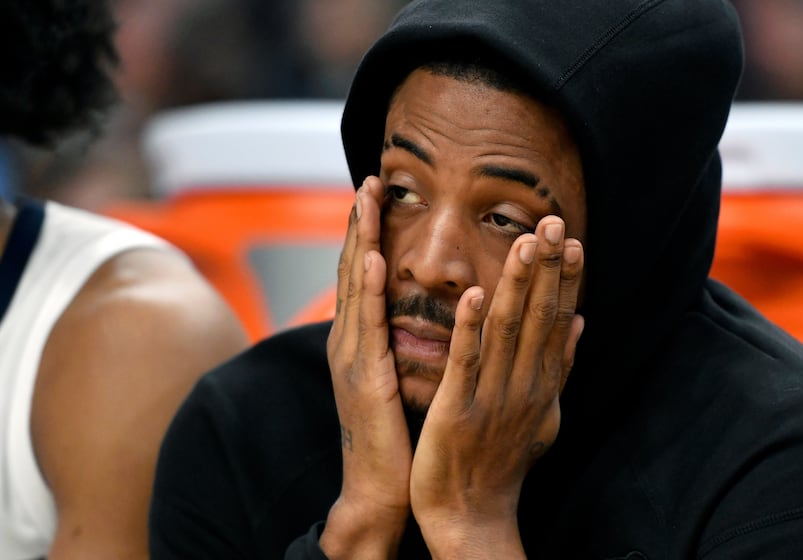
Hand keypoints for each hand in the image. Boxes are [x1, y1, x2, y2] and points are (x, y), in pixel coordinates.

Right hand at [321, 176, 410, 556]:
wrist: (380, 489)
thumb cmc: (394, 437)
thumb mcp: (394, 379)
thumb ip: (397, 345)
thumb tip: (412, 317)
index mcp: (359, 342)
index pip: (361, 276)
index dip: (366, 234)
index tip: (377, 196)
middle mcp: (349, 342)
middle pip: (350, 269)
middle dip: (358, 224)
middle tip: (369, 180)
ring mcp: (352, 358)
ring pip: (353, 287)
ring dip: (358, 240)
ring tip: (365, 199)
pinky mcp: (364, 378)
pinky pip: (366, 325)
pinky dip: (365, 289)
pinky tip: (369, 258)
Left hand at [410, 215, 584, 556]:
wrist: (473, 517)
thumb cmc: (502, 461)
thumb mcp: (543, 413)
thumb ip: (559, 365)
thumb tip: (582, 322)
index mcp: (542, 384)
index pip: (559, 320)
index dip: (566, 279)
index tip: (572, 240)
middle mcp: (525, 386)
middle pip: (539, 317)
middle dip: (548, 268)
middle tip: (554, 222)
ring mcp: (493, 397)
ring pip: (507, 330)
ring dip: (517, 284)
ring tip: (526, 242)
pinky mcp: (458, 409)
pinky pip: (466, 363)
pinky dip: (472, 328)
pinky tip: (476, 295)